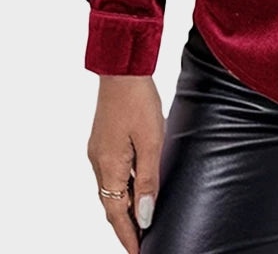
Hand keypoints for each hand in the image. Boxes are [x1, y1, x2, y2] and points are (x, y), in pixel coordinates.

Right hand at [87, 75, 164, 252]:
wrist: (123, 70)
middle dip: (125, 225)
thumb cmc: (139, 101)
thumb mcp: (152, 141)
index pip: (116, 213)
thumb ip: (148, 180)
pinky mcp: (102, 140)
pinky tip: (136, 188)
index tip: (138, 253)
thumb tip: (145, 216)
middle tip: (142, 242)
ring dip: (124, 206)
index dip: (128, 236)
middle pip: (110, 204)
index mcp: (108, 166)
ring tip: (142, 220)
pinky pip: (110, 173)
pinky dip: (122, 187)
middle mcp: (97, 162)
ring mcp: (98, 151)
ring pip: (110, 188)